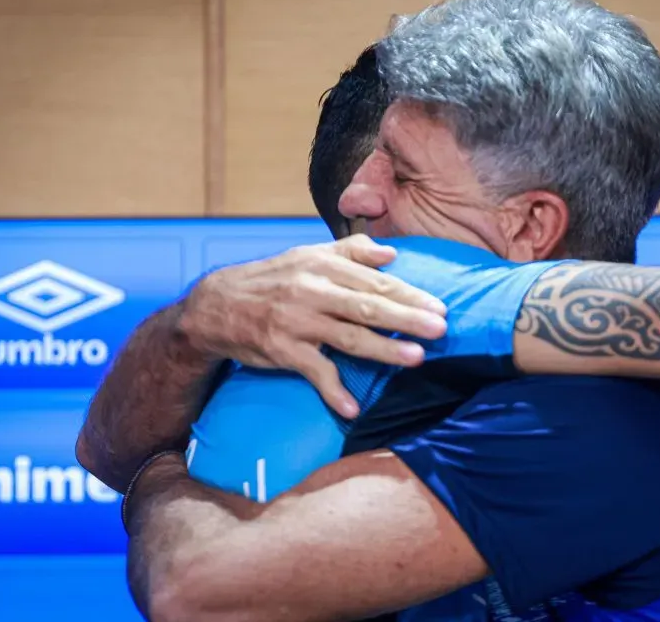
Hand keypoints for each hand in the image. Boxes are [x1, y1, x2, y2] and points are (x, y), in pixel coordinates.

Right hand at [177, 235, 447, 416]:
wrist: (218, 305)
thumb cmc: (273, 279)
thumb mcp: (308, 255)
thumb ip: (352, 251)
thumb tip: (392, 253)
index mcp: (323, 268)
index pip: (375, 282)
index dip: (409, 295)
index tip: (439, 306)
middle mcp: (313, 292)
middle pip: (367, 307)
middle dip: (406, 318)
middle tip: (440, 328)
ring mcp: (297, 323)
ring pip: (348, 337)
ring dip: (384, 350)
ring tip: (416, 359)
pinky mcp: (282, 350)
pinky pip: (313, 372)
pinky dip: (332, 391)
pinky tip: (353, 408)